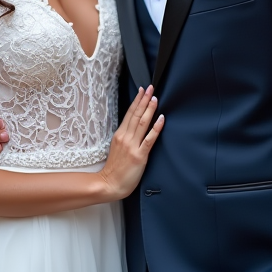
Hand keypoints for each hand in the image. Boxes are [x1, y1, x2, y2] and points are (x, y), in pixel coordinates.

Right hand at [98, 85, 163, 200]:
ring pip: (142, 123)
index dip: (137, 101)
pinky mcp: (139, 155)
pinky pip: (149, 139)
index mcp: (120, 135)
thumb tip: (135, 126)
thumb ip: (126, 137)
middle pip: (135, 115)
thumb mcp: (118, 148)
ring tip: (155, 98)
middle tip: (150, 88)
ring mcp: (132, 146)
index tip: (142, 90)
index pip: (129, 114)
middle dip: (144, 100)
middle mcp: (125, 138)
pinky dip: (155, 128)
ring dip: (149, 109)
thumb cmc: (115, 169)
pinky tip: (161, 119)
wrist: (110, 184)